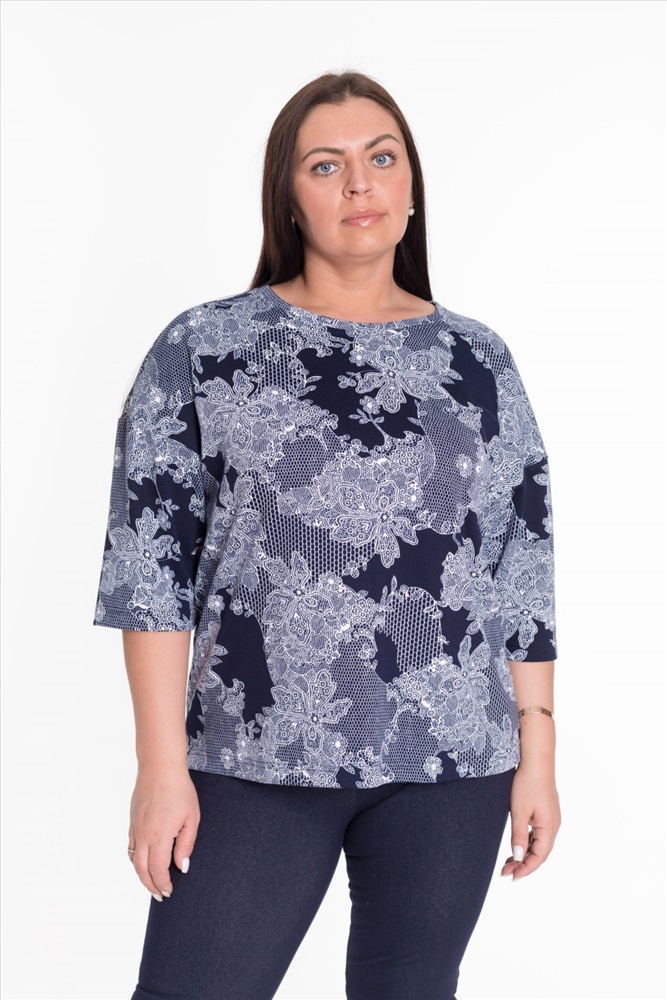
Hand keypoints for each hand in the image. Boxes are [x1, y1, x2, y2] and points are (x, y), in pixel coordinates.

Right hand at [128, 766, 199, 899]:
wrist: (159, 768)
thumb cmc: (179, 790)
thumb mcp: (191, 818)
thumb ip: (186, 844)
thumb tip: (182, 866)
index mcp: (159, 836)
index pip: (157, 869)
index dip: (162, 883)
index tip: (169, 892)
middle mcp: (143, 835)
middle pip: (141, 869)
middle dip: (150, 885)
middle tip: (160, 895)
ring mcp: (135, 828)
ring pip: (133, 859)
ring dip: (141, 874)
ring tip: (151, 882)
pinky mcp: (132, 821)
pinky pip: (130, 846)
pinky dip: (135, 859)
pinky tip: (143, 861)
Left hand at [501, 763, 560, 880]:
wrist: (536, 761)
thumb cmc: (527, 784)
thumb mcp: (519, 811)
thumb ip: (519, 836)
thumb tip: (518, 858)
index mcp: (549, 827)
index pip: (539, 857)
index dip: (526, 869)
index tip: (511, 877)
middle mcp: (554, 825)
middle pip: (540, 853)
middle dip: (523, 864)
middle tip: (505, 872)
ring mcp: (551, 819)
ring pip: (539, 844)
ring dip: (525, 854)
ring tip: (508, 862)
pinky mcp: (546, 813)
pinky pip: (538, 834)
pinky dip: (528, 842)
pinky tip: (517, 845)